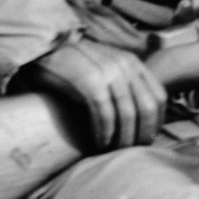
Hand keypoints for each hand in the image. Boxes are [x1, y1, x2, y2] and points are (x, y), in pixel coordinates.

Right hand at [16, 38, 166, 150]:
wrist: (39, 47)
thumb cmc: (71, 64)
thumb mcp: (105, 68)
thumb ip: (123, 85)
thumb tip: (138, 118)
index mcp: (133, 63)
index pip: (159, 97)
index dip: (156, 122)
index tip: (146, 139)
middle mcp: (125, 66)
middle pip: (147, 108)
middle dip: (143, 134)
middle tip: (132, 150)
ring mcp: (108, 72)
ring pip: (128, 114)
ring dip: (123, 138)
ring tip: (115, 151)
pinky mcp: (89, 81)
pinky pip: (105, 114)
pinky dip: (105, 132)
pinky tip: (100, 143)